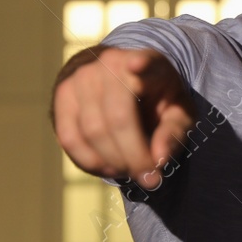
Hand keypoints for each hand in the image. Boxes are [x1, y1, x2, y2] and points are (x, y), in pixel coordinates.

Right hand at [52, 47, 195, 189]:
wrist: (119, 81)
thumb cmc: (156, 101)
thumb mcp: (178, 113)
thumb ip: (173, 133)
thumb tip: (158, 160)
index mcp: (150, 61)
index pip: (146, 61)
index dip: (142, 63)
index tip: (138, 65)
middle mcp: (111, 63)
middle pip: (119, 118)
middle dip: (134, 157)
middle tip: (150, 179)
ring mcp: (82, 77)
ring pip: (92, 131)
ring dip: (113, 162)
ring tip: (131, 171)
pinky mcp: (63, 95)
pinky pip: (69, 138)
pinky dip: (89, 161)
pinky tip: (108, 168)